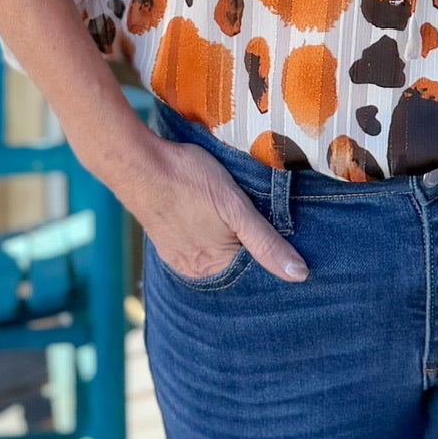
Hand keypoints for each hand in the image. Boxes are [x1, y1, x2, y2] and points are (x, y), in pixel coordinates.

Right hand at [135, 136, 308, 281]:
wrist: (138, 163)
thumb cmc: (189, 180)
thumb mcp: (236, 207)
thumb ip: (266, 242)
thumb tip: (299, 275)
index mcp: (213, 268)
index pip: (253, 274)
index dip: (270, 256)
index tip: (285, 240)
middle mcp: (193, 270)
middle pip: (233, 266)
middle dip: (248, 250)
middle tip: (261, 224)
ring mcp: (176, 255)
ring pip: (214, 254)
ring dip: (227, 241)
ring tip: (236, 219)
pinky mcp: (165, 238)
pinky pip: (194, 244)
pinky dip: (207, 235)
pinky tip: (211, 217)